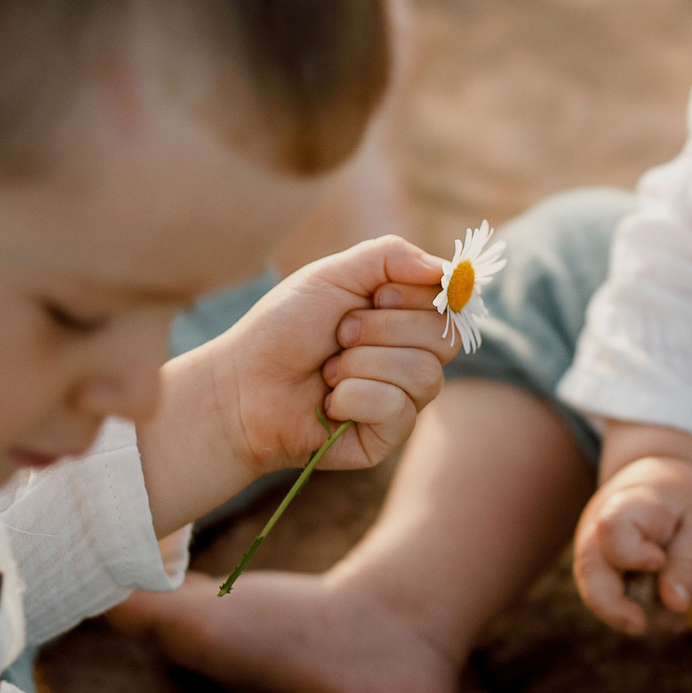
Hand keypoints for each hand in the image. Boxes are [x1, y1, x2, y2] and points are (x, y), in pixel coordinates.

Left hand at [141, 235, 450, 535]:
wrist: (240, 384)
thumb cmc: (283, 328)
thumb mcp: (332, 274)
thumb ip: (391, 256)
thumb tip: (448, 269)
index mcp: (405, 317)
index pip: (450, 302)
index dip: (413, 296)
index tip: (374, 296)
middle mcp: (413, 357)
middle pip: (444, 339)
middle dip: (382, 330)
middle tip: (339, 334)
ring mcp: (404, 400)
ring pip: (423, 375)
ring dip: (362, 364)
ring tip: (329, 370)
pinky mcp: (387, 436)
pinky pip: (397, 408)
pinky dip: (354, 396)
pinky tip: (329, 400)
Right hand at [572, 424, 691, 633]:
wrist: (663, 479)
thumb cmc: (686, 502)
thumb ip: (688, 564)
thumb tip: (676, 606)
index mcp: (628, 504)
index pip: (612, 530)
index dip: (632, 555)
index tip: (658, 560)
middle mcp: (597, 527)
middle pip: (589, 572)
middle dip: (614, 608)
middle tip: (642, 625)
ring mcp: (591, 548)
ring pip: (594, 592)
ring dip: (628, 612)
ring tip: (668, 619)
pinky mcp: (595, 568)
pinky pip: (606, 598)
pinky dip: (633, 611)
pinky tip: (663, 613)